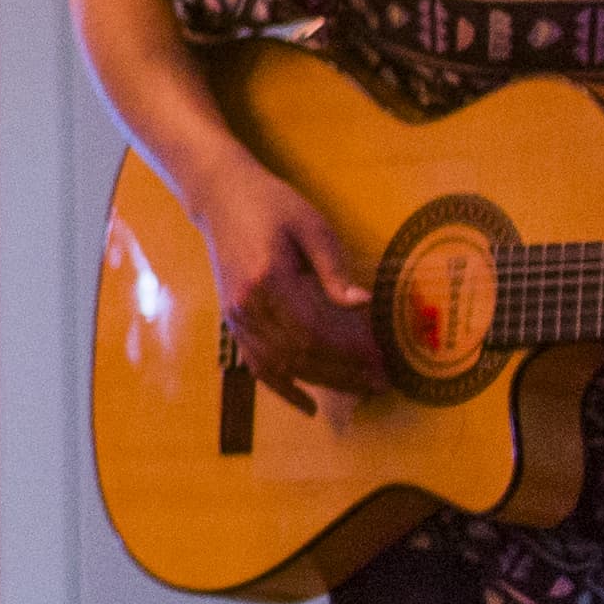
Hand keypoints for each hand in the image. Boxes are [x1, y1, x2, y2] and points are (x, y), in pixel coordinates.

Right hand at [195, 167, 385, 404]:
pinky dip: (282, 389)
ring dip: (323, 382)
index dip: (348, 350)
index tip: (381, 358)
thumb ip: (334, 269)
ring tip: (360, 390)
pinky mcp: (233, 323)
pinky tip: (308, 406)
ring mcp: (236, 318)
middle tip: (382, 380)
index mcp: (268, 279)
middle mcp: (247, 305)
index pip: (313, 329)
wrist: (222, 197)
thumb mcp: (311, 226)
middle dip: (344, 372)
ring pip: (281, 365)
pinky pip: (257, 365)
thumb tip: (363, 305)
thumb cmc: (272, 205)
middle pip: (299, 353)